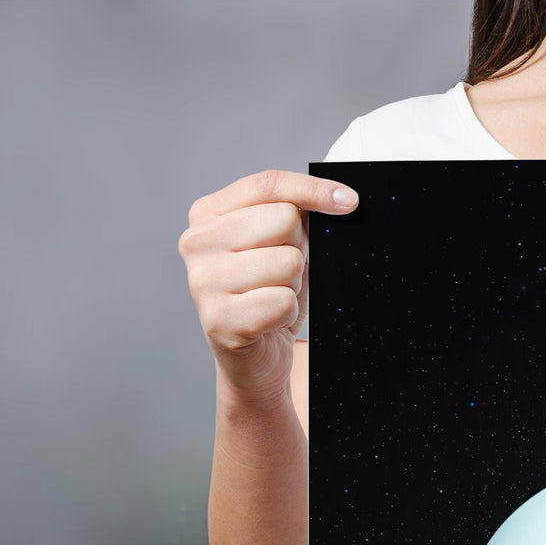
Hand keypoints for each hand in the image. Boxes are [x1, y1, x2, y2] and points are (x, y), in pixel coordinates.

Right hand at [178, 169, 358, 402]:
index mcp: (207, 215)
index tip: (348, 201)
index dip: (313, 190)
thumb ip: (295, 214)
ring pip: (287, 262)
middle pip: (283, 219)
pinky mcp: (219, 321)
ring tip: (273, 296)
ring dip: (293, 284)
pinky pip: (283, 301)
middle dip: (298, 250)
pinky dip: (288, 313)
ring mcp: (203, 282)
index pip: (268, 184)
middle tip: (281, 275)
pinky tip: (270, 320)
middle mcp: (197, 243)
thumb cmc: (268, 296)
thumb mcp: (281, 245)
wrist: (256, 360)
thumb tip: (339, 199)